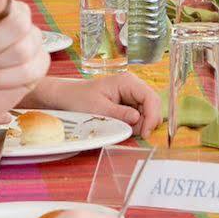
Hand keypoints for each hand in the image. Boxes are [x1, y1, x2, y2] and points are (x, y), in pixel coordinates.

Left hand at [29, 72, 165, 135]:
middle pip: (153, 105)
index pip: (150, 97)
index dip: (152, 116)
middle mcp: (132, 86)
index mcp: (127, 82)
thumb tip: (138, 119)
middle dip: (148, 121)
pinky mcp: (128, 104)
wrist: (66, 98)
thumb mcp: (98, 109)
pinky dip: (136, 125)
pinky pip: (139, 116)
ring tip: (125, 129)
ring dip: (141, 124)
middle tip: (138, 135)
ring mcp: (131, 95)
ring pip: (148, 112)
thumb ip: (119, 114)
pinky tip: (124, 127)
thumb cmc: (78, 99)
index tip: (145, 132)